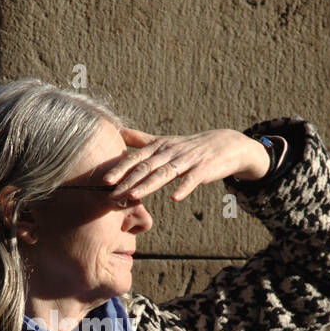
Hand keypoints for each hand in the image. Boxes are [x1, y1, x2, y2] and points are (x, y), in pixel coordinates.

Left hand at [101, 127, 269, 203]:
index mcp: (159, 146)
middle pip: (146, 167)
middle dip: (127, 181)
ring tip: (133, 196)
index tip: (104, 180)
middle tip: (112, 195)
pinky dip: (183, 188)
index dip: (120, 169)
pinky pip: (192, 180)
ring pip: (164, 174)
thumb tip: (118, 132)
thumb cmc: (189, 146)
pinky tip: (174, 198)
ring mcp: (187, 160)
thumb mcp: (164, 141)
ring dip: (148, 185)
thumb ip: (140, 140)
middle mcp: (170, 151)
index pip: (136, 158)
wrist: (225, 144)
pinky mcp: (203, 169)